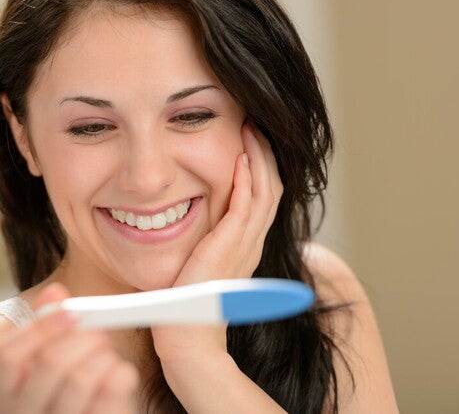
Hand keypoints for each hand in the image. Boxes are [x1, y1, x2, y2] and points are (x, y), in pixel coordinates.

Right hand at [0, 283, 138, 413]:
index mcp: (5, 392)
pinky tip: (121, 372)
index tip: (71, 311)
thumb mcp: (49, 360)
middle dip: (83, 338)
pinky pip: (109, 395)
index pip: (6, 353)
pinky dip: (121, 374)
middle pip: (50, 362)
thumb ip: (47, 327)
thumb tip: (54, 291)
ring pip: (80, 380)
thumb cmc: (68, 391)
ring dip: (103, 355)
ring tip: (108, 354)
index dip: (41, 326)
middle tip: (99, 332)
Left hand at [174, 124, 282, 285]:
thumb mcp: (205, 262)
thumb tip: (198, 217)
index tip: (251, 140)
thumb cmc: (188, 301)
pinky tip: (240, 158)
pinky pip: (245, 206)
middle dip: (265, 154)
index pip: (264, 197)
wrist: (187, 333)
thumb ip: (210, 240)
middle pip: (272, 188)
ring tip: (250, 130)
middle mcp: (253, 242)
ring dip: (258, 158)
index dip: (262, 166)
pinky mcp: (229, 247)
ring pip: (264, 192)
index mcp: (248, 245)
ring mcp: (245, 245)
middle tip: (255, 125)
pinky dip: (245, 180)